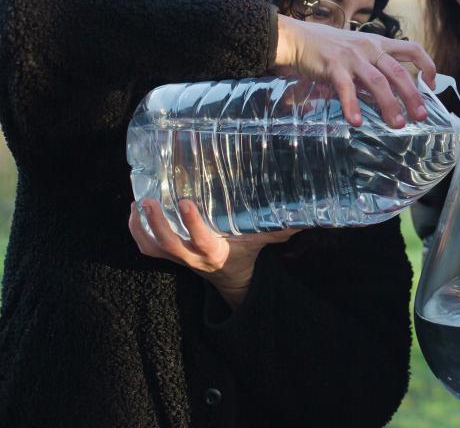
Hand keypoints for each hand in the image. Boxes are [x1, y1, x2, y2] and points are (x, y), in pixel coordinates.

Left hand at [129, 199, 298, 308]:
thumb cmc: (245, 253)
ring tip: (138, 203)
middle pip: (169, 245)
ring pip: (153, 248)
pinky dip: (136, 232)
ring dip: (142, 228)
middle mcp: (193, 258)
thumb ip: (280, 229)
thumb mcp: (262, 241)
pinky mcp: (168, 256)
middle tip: (150, 200)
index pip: (201, 239)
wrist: (230, 277)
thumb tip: (307, 217)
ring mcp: (178, 258)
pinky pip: (146, 249)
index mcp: (215, 252)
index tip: (185, 202)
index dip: (191, 223)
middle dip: (157, 223)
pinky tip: (134, 211)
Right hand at [274, 14, 436, 126]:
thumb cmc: (328, 48)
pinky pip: (347, 88)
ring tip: (397, 124)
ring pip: (378, 82)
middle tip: (420, 116)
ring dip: (390, 105)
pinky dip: (353, 106)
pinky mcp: (334, 66)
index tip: (432, 84)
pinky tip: (357, 121)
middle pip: (399, 73)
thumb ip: (374, 67)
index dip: (427, 65)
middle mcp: (370, 48)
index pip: (413, 49)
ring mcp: (352, 56)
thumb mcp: (357, 51)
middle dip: (412, 96)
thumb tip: (390, 93)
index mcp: (379, 44)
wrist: (298, 38)